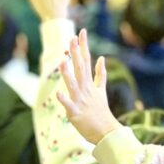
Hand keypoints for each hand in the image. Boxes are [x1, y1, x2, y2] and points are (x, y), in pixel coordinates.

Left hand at [57, 30, 119, 144]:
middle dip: (76, 53)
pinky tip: (57, 93)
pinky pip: (68, 105)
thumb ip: (100, 74)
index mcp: (90, 83)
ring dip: (68, 73)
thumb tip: (101, 57)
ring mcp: (80, 101)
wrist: (106, 132)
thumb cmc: (101, 111)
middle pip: (80, 68)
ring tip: (62, 61)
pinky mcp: (75, 113)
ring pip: (73, 85)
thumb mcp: (101, 90)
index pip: (87, 60)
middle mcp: (85, 89)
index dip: (83, 46)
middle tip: (72, 38)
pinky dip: (63, 99)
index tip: (81, 31)